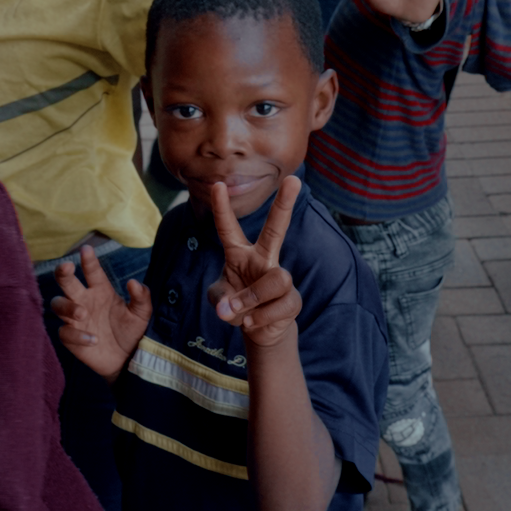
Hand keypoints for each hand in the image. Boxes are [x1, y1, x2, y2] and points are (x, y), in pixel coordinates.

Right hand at [50, 246, 152, 383]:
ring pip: (58, 304)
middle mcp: (85, 301)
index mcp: (101, 290)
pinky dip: (76, 335)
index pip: (92, 272)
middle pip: (66, 282)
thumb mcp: (141, 314)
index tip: (86, 249)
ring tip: (82, 313)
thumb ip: (141, 298)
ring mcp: (76, 319)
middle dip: (62, 273)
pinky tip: (93, 340)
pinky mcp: (72, 338)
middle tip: (67, 267)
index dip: (89, 260)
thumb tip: (134, 282)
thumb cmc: (133, 332)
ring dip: (67, 306)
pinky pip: (65, 332)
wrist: (128, 360)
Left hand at [206, 178, 303, 347]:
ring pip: (276, 279)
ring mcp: (279, 278)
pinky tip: (252, 323)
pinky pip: (279, 306)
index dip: (222, 208)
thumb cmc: (237, 307)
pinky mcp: (292, 300)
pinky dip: (259, 319)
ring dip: (253, 299)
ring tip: (242, 315)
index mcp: (240, 254)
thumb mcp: (220, 301)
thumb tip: (230, 308)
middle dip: (284, 205)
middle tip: (293, 179)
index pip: (229, 228)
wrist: (259, 331)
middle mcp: (262, 260)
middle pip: (276, 229)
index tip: (217, 185)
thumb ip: (220, 301)